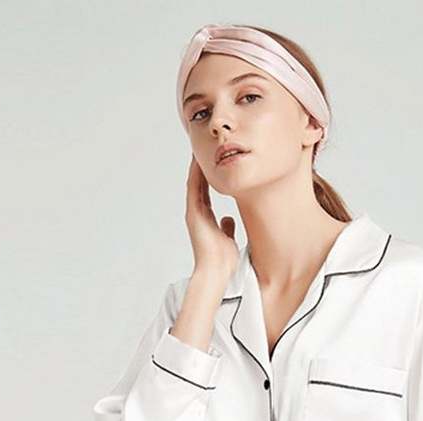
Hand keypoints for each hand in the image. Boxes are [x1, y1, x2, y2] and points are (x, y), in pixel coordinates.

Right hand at [185, 154, 238, 277]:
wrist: (216, 270)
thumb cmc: (223, 259)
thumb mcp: (227, 238)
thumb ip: (226, 227)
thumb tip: (228, 219)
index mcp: (205, 218)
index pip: (205, 191)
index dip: (207, 176)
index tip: (211, 162)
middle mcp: (197, 213)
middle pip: (198, 184)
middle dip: (200, 167)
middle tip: (202, 148)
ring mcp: (194, 212)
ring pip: (194, 183)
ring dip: (196, 166)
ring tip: (199, 149)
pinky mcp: (194, 214)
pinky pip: (194, 188)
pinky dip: (196, 174)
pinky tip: (198, 161)